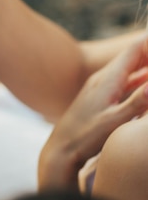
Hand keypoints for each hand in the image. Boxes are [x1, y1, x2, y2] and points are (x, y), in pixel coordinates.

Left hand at [38, 35, 147, 189]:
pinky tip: (145, 83)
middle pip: (133, 57)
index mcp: (108, 79)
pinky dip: (138, 79)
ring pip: (129, 70)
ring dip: (145, 66)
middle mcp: (103, 78)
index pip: (134, 50)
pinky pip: (123, 81)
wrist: (61, 149)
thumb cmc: (86, 137)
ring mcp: (100, 86)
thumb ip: (137, 102)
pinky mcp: (99, 97)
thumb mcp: (115, 121)